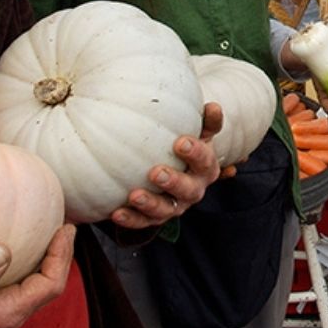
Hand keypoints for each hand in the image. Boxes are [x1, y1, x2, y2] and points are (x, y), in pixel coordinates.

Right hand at [0, 223, 74, 327]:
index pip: (50, 284)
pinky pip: (5, 282)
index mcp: (6, 314)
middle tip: (59, 223)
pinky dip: (12, 262)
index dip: (62, 256)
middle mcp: (4, 315)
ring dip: (37, 258)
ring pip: (26, 283)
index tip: (65, 227)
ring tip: (36, 229)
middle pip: (44, 283)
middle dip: (56, 255)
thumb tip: (2, 251)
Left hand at [107, 102, 224, 227]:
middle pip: (188, 190)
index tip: (180, 142)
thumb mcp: (196, 131)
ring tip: (134, 195)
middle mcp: (194, 189)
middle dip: (173, 182)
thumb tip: (212, 106)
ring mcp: (175, 206)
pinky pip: (143, 222)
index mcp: (206, 167)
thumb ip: (205, 121)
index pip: (205, 160)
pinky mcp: (156, 218)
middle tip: (156, 172)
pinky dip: (131, 219)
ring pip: (166, 209)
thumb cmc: (182, 144)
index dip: (195, 153)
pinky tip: (115, 212)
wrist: (173, 168)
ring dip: (150, 204)